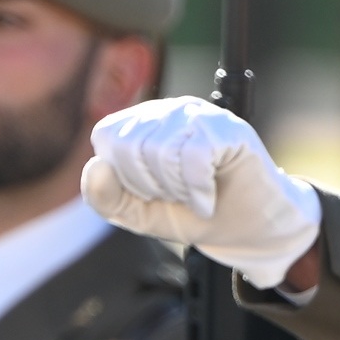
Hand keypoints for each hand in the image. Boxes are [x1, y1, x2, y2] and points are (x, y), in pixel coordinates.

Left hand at [82, 99, 322, 288]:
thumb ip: (107, 198)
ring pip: (161, 150)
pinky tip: (207, 200)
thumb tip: (94, 166)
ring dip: (177, 191)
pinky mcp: (227, 128)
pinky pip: (195, 156)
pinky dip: (197, 190)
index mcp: (139, 123)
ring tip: (193, 197)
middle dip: (151, 187)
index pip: (106, 136)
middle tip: (176, 197)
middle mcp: (166, 110)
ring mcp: (198, 114)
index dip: (123, 176)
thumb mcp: (139, 214)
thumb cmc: (191, 214)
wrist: (245, 228)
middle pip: (130, 145)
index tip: (149, 193)